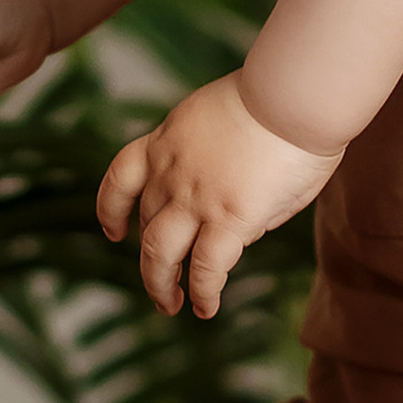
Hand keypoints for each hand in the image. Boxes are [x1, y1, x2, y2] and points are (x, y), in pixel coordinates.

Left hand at [96, 71, 338, 320]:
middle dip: (148, 261)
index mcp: (167, 141)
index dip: (111, 208)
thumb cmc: (278, 100)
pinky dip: (203, 293)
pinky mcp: (228, 218)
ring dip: (160, 285)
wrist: (291, 93)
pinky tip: (206, 309)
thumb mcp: (225, 123)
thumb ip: (217, 166)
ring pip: (159, 253)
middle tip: (159, 286)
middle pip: (146, 225)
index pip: (122, 176)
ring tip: (170, 305)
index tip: (113, 230)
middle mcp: (170, 172)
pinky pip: (206, 268)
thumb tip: (235, 215)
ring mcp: (195, 197)